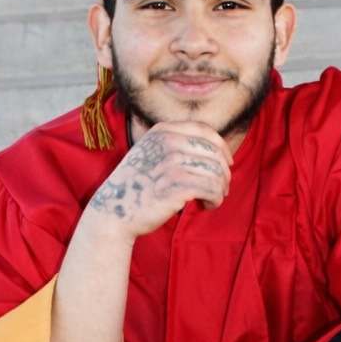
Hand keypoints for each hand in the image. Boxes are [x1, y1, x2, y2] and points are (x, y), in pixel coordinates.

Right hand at [88, 121, 231, 238]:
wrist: (113, 210)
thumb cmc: (136, 186)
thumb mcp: (150, 153)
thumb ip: (174, 144)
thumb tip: (215, 150)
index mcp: (162, 131)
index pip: (205, 130)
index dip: (221, 147)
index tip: (227, 163)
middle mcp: (168, 141)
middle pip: (214, 152)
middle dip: (223, 173)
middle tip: (221, 189)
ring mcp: (172, 161)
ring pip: (217, 172)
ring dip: (220, 189)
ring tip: (212, 199)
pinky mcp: (177, 183)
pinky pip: (212, 188)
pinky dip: (215, 200)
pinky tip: (207, 206)